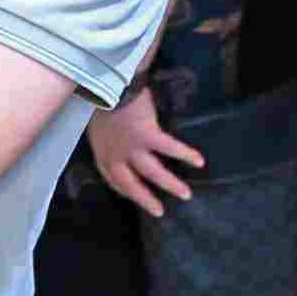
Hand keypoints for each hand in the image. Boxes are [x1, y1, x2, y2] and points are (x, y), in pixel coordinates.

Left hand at [89, 83, 206, 216]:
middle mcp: (116, 154)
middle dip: (145, 199)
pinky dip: (185, 154)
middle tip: (159, 212)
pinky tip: (199, 161)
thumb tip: (119, 140)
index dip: (124, 189)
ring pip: (153, 172)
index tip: (134, 196)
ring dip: (170, 184)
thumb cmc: (104, 100)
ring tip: (186, 194)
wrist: (109, 83)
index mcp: (102, 151)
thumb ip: (109, 137)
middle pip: (130, 184)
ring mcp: (132, 147)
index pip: (112, 178)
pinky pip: (170, 149)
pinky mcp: (148, 135)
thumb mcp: (97, 124)